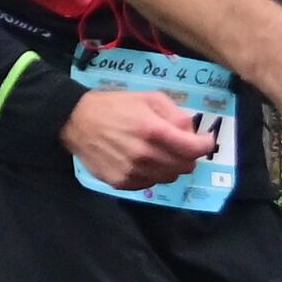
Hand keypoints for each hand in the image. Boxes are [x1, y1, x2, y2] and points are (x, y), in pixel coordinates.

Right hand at [59, 86, 218, 189]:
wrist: (76, 121)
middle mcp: (145, 155)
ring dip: (171, 165)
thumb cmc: (114, 105)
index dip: (205, 144)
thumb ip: (175, 113)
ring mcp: (133, 172)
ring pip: (169, 177)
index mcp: (154, 131)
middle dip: (188, 154)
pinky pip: (150, 184)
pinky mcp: (122, 183)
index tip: (205, 140)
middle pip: (185, 166)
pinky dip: (153, 173)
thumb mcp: (148, 97)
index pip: (194, 149)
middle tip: (180, 145)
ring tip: (159, 152)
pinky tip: (143, 160)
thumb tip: (191, 132)